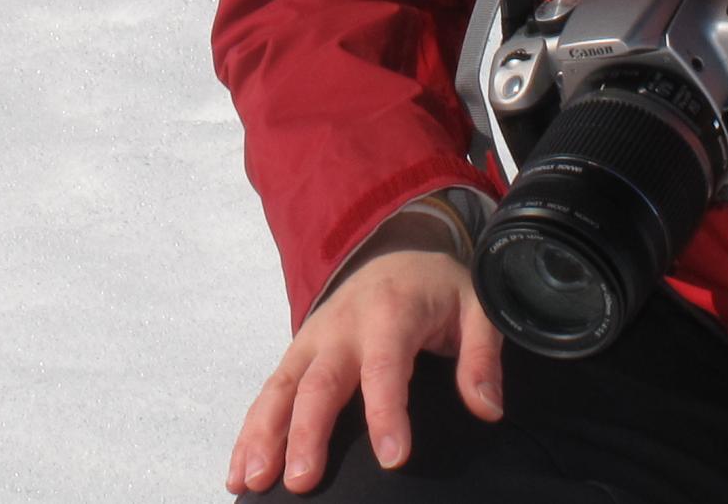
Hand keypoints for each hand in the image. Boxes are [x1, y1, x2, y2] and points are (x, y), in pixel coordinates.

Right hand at [226, 247, 504, 493]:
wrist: (398, 247)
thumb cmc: (439, 287)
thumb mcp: (477, 307)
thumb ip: (482, 355)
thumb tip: (488, 409)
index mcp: (390, 312)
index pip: (385, 365)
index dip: (386, 411)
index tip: (393, 458)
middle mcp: (341, 326)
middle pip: (319, 383)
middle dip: (307, 433)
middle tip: (301, 482)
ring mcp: (313, 340)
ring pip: (281, 388)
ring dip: (264, 435)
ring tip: (253, 482)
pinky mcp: (298, 354)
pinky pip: (269, 393)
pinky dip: (251, 431)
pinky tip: (239, 472)